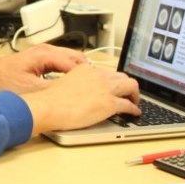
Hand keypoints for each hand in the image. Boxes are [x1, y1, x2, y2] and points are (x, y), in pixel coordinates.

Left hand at [0, 43, 88, 93]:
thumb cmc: (4, 80)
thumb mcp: (31, 89)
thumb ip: (52, 90)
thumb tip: (70, 94)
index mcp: (45, 54)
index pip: (74, 63)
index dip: (85, 76)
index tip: (93, 87)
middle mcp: (46, 50)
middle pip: (75, 57)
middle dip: (85, 71)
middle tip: (93, 86)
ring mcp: (44, 52)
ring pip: (69, 58)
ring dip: (77, 70)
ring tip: (85, 85)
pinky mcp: (41, 58)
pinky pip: (61, 61)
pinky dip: (69, 70)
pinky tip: (71, 82)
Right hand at [19, 65, 140, 134]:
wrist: (49, 107)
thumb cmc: (51, 100)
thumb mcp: (64, 83)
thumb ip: (76, 83)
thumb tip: (81, 92)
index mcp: (86, 70)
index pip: (106, 72)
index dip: (113, 81)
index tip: (114, 87)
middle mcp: (98, 76)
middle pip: (123, 76)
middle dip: (128, 86)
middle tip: (128, 94)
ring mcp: (105, 89)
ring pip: (131, 86)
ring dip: (135, 95)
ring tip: (134, 103)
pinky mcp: (109, 104)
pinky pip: (128, 105)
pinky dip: (134, 109)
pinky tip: (134, 114)